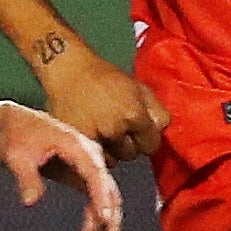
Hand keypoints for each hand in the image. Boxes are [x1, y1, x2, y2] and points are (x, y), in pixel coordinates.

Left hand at [0, 104, 123, 230]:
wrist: (14, 124)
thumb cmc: (17, 134)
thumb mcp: (16, 156)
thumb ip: (26, 178)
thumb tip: (30, 201)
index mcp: (74, 144)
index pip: (94, 172)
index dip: (101, 196)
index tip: (104, 217)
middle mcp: (87, 153)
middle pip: (107, 185)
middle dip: (110, 213)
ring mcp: (87, 163)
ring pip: (106, 193)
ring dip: (108, 218)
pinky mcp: (81, 173)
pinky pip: (95, 195)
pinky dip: (97, 213)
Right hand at [38, 45, 168, 161]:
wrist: (68, 71)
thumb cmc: (105, 77)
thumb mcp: (138, 87)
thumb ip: (156, 110)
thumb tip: (161, 131)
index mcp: (133, 114)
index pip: (152, 144)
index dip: (148, 138)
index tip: (140, 132)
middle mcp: (115, 130)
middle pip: (133, 154)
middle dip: (130, 144)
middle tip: (119, 128)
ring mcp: (94, 138)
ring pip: (115, 160)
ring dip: (114, 150)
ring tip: (105, 132)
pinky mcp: (76, 143)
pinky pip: (95, 159)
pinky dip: (98, 152)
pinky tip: (94, 136)